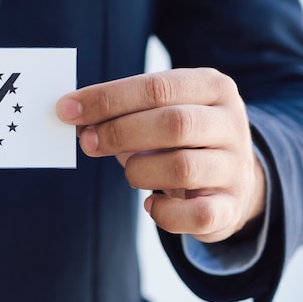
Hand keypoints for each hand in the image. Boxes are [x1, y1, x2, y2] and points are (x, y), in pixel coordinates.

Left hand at [56, 68, 265, 242]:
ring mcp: (235, 166)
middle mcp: (230, 124)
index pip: (157, 87)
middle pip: (173, 123)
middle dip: (119, 132)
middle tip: (87, 142)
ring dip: (139, 171)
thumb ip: (122, 111)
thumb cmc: (181, 139)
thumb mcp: (159, 112)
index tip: (67, 109)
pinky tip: (151, 205)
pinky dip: (164, 213)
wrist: (232, 177)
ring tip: (130, 172)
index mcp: (212, 87)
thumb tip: (75, 116)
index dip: (108, 98)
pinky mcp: (232, 206)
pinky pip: (196, 215)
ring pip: (181, 168)